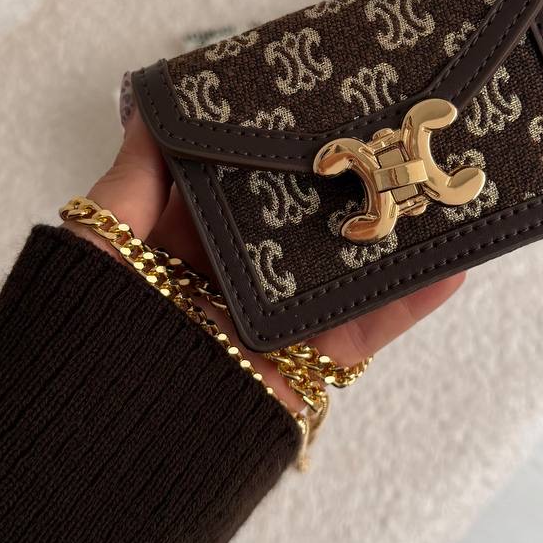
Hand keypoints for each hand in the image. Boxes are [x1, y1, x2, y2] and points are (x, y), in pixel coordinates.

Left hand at [65, 105, 464, 415]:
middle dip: (350, 179)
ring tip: (438, 182)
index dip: (280, 147)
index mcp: (191, 245)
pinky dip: (409, 301)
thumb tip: (151, 104)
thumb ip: (132, 180)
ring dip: (395, 230)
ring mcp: (281, 323)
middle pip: (309, 220)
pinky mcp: (310, 367)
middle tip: (396, 127)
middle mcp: (242, 280)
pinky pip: (367, 330)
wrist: (102, 440)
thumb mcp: (101, 239)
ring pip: (350, 268)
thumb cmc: (93, 331)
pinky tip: (449, 262)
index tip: (318, 102)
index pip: (247, 184)